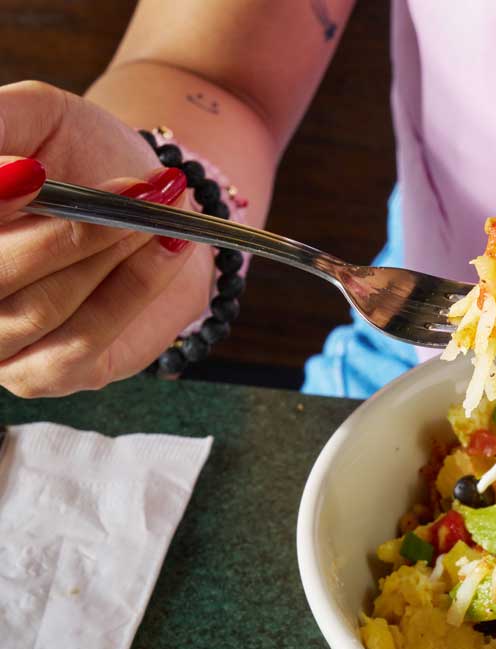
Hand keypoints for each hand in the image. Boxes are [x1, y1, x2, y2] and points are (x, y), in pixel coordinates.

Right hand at [0, 81, 214, 396]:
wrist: (148, 204)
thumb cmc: (81, 153)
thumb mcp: (41, 116)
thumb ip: (1, 119)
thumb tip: (1, 160)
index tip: (36, 171)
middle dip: (67, 232)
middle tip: (131, 193)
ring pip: (40, 308)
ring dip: (106, 256)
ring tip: (155, 215)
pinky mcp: (45, 374)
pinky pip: (83, 340)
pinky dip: (134, 288)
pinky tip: (168, 247)